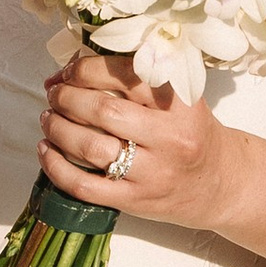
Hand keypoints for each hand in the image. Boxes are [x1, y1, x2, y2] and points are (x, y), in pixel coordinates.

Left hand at [40, 50, 238, 233]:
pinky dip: (56, 167)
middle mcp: (169, 137)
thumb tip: (72, 66)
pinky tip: (46, 151)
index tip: (69, 71)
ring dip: (58, 128)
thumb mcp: (180, 99)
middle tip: (55, 93)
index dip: (85, 69)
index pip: (124, 75)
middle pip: (103, 110)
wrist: (219, 183)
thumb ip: (137, 80)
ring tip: (48, 118)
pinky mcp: (135, 200)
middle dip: (67, 97)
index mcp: (180, 103)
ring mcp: (152, 173)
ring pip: (90, 147)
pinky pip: (84, 186)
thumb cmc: (191, 133)